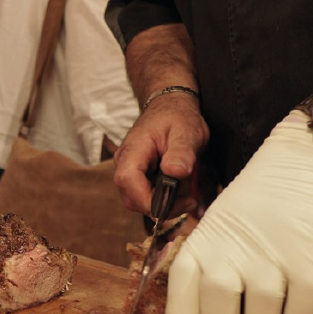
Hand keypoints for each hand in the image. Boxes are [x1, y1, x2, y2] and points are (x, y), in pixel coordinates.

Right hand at [113, 88, 208, 213]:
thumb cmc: (177, 117)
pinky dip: (159, 199)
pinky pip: (142, 194)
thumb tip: (176, 172)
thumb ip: (181, 152)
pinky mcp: (135, 175)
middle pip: (131, 197)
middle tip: (188, 202)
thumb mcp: (187, 132)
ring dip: (160, 204)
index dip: (149, 200)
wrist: (169, 106)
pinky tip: (176, 191)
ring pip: (136, 199)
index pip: (128, 181)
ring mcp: (128, 169)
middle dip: (158, 207)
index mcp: (133, 149)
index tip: (178, 204)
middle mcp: (124, 161)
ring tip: (185, 197)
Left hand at [164, 111, 312, 313]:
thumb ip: (213, 258)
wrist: (310, 156)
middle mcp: (232, 250)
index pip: (181, 288)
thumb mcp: (222, 220)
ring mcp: (272, 256)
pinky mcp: (309, 259)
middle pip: (218, 310)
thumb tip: (208, 313)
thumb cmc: (262, 196)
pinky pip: (300, 307)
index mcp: (205, 239)